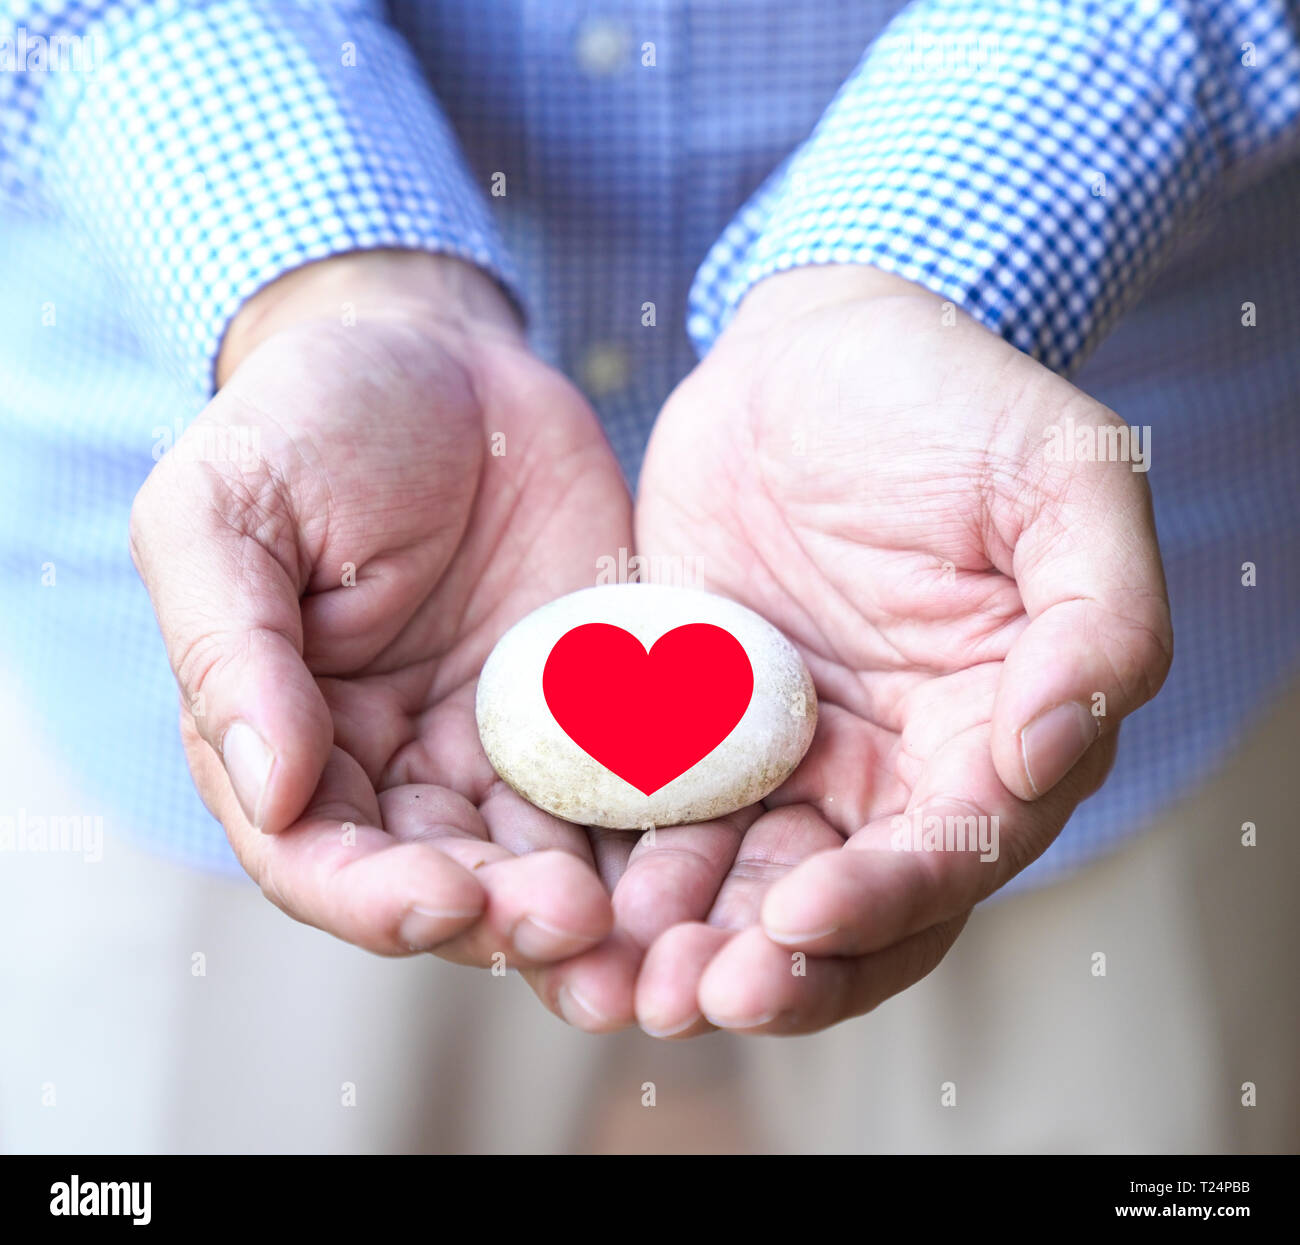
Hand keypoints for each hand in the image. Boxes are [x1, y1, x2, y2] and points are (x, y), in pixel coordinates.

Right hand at [130, 250, 632, 967]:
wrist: (444, 357)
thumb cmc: (309, 420)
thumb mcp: (226, 512)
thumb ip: (231, 650)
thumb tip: (267, 790)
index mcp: (293, 736)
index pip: (317, 857)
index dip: (371, 897)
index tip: (444, 898)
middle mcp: (401, 763)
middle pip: (444, 882)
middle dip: (502, 919)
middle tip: (573, 925)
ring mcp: (507, 743)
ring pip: (543, 860)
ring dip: (591, 908)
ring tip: (641, 926)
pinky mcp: (598, 708)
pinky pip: (629, 786)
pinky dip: (659, 832)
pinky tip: (701, 855)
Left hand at [625, 265, 1172, 1035]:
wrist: (806, 351)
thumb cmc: (947, 400)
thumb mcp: (1060, 478)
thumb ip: (1098, 618)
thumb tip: (1047, 760)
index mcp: (995, 732)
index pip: (951, 855)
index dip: (883, 900)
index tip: (802, 915)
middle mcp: (894, 767)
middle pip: (843, 905)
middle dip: (775, 963)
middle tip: (695, 997)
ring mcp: (790, 754)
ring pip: (745, 884)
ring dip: (691, 942)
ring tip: (625, 978)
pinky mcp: (698, 727)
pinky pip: (663, 815)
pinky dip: (628, 864)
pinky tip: (580, 896)